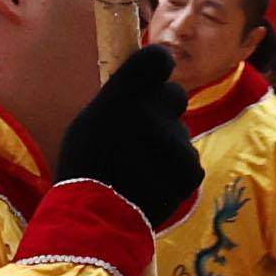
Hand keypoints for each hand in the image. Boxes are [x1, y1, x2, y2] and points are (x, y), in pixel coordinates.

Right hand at [55, 43, 200, 225]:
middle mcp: (156, 109)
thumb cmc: (84, 167)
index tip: (151, 78)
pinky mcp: (191, 168)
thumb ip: (120, 101)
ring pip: (179, 133)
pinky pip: (187, 161)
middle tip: (144, 132)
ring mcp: (178, 140)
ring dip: (166, 146)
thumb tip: (139, 93)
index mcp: (126, 92)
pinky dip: (173, 172)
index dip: (157, 66)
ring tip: (138, 170)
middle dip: (163, 109)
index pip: (158, 58)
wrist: (96, 217)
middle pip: (175, 95)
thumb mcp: (89, 121)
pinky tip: (150, 185)